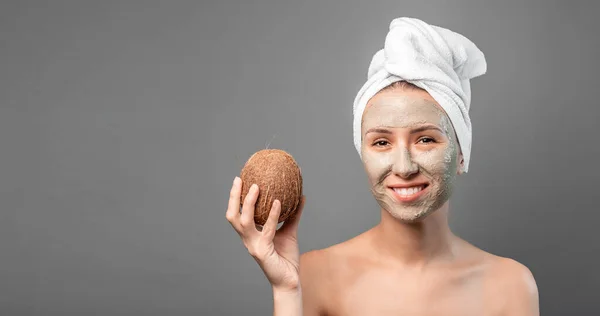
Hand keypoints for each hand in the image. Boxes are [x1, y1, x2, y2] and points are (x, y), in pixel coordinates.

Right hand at [226, 176, 304, 291]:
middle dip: (234, 197)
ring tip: (257, 187)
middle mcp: (248, 239)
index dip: (235, 198)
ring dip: (249, 203)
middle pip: (233, 216)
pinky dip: (272, 215)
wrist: (290, 280)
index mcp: (250, 234)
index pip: (237, 214)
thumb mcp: (290, 231)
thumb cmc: (286, 258)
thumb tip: (302, 195)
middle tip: (240, 180)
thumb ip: (293, 215)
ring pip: (245, 222)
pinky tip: (278, 202)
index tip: (239, 179)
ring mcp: (253, 245)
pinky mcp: (263, 251)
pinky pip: (267, 229)